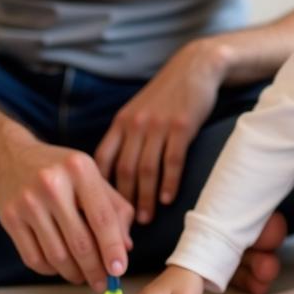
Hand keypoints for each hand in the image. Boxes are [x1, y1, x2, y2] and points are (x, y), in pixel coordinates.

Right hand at [0, 133, 133, 290]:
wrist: (10, 157)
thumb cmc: (60, 170)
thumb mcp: (91, 176)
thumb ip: (114, 208)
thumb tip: (126, 248)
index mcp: (80, 169)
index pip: (102, 218)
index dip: (113, 248)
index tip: (119, 270)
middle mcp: (53, 184)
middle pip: (80, 243)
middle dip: (95, 270)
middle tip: (103, 283)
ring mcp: (28, 201)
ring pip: (57, 255)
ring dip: (74, 274)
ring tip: (83, 277)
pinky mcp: (9, 217)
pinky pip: (34, 258)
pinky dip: (51, 270)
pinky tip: (60, 267)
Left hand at [95, 39, 227, 223]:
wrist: (194, 67)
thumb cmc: (166, 94)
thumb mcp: (138, 110)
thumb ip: (126, 136)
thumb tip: (115, 173)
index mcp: (121, 123)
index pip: (102, 161)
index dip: (99, 188)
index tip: (100, 209)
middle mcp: (135, 125)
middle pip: (123, 170)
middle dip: (122, 201)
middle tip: (122, 225)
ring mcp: (158, 125)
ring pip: (146, 169)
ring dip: (146, 198)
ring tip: (146, 220)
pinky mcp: (181, 126)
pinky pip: (172, 161)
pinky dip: (169, 183)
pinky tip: (169, 200)